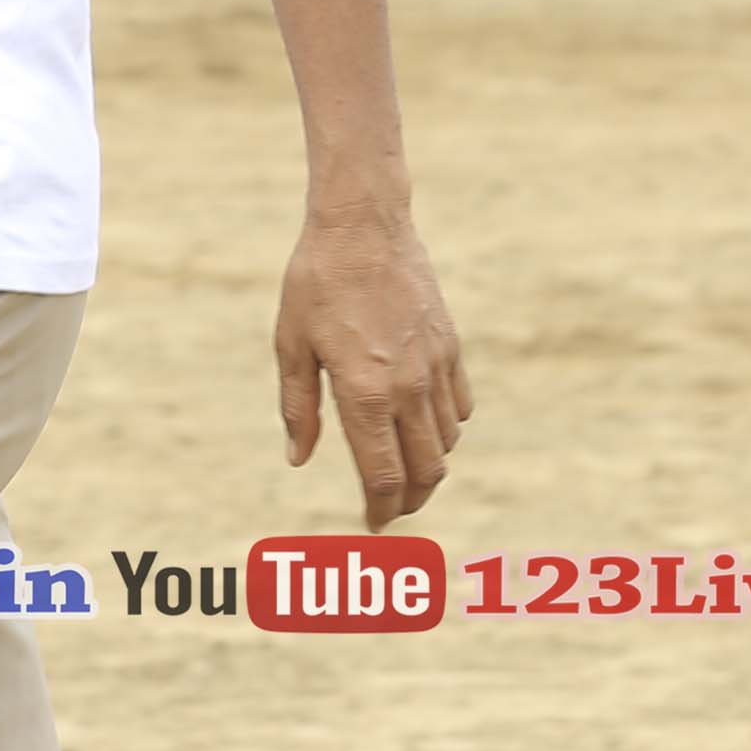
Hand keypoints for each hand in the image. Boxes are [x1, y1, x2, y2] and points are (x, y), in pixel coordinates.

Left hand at [275, 206, 470, 531]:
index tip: (372, 526)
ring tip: (404, 471)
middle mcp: (408, 388)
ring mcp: (436, 367)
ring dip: (428, 467)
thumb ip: (298, 408)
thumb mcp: (291, 345)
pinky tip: (424, 427)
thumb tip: (297, 459)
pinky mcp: (451, 347)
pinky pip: (460, 407)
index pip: (384, 477)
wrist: (364, 224)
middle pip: (426, 472)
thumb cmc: (316, 282)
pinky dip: (446, 429)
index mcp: (364, 393)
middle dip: (410, 502)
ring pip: (446, 443)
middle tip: (391, 511)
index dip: (381, 511)